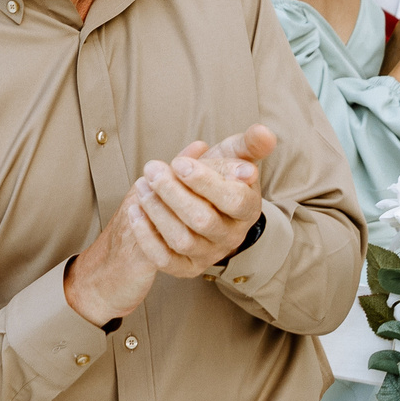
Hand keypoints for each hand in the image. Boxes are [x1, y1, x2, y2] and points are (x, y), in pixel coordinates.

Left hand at [64, 125, 274, 324]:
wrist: (203, 203)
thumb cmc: (220, 175)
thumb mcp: (235, 155)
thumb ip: (250, 143)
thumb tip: (264, 132)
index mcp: (248, 208)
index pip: (234, 200)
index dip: (205, 182)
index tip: (179, 163)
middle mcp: (232, 236)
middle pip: (202, 220)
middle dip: (172, 193)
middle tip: (152, 168)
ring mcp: (209, 255)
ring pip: (181, 239)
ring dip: (157, 211)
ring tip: (142, 185)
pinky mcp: (186, 268)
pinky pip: (164, 260)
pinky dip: (146, 236)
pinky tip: (135, 210)